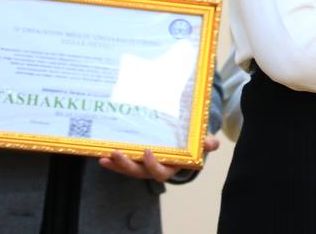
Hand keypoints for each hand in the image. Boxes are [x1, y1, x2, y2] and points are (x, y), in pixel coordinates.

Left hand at [99, 135, 219, 181]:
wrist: (186, 145)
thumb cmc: (194, 144)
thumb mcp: (202, 142)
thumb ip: (207, 143)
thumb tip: (213, 143)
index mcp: (171, 167)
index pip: (160, 172)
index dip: (153, 164)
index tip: (148, 151)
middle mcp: (155, 170)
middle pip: (139, 172)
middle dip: (127, 164)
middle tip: (117, 152)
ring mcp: (144, 167)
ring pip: (129, 170)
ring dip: (117, 164)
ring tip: (105, 156)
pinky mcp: (136, 162)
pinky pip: (123, 165)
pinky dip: (113, 163)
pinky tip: (101, 158)